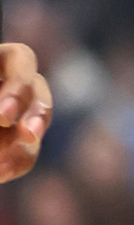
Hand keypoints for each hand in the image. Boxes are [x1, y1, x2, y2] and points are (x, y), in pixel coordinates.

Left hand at [0, 45, 52, 184]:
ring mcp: (16, 114)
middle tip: (26, 134)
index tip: (5, 116)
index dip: (19, 85)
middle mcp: (11, 84)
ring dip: (24, 143)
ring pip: (36, 124)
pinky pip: (26, 153)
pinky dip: (15, 163)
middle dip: (35, 112)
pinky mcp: (16, 144)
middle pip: (39, 89)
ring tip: (2, 165)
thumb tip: (7, 121)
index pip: (20, 58)